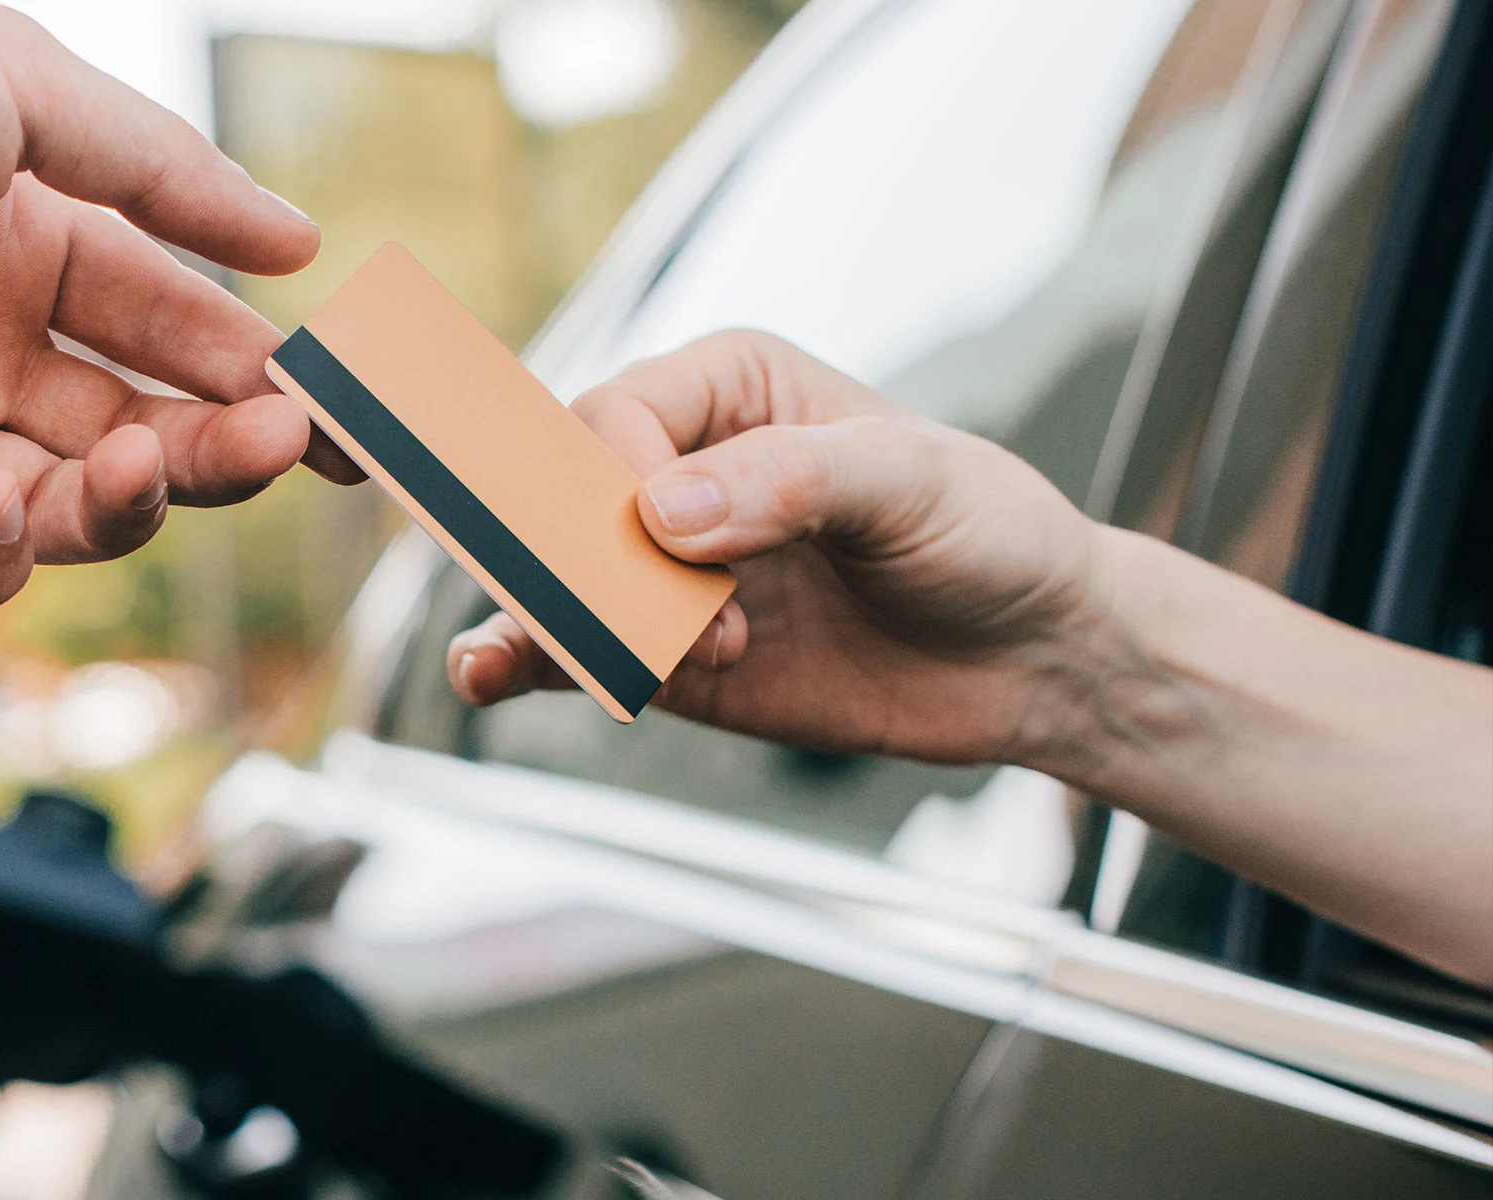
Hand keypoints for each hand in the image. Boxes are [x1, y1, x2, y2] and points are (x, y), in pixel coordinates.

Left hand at [0, 0, 360, 616]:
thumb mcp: (7, 85)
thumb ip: (157, 176)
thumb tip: (298, 245)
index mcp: (19, 235)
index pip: (173, 326)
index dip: (264, 372)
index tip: (350, 411)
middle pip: (133, 433)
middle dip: (217, 450)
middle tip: (280, 448)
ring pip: (57, 516)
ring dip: (123, 507)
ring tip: (135, 463)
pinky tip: (1, 494)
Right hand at [447, 331, 1115, 766]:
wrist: (1032, 658)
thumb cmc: (989, 537)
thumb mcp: (914, 481)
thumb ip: (791, 480)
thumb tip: (664, 514)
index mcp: (728, 388)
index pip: (613, 416)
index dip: (619, 481)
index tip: (678, 543)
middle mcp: (678, 469)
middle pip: (558, 497)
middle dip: (592, 561)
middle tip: (675, 613)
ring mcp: (662, 567)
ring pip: (552, 581)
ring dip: (571, 622)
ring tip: (644, 659)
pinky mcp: (661, 651)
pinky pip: (563, 654)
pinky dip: (518, 663)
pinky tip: (491, 671)